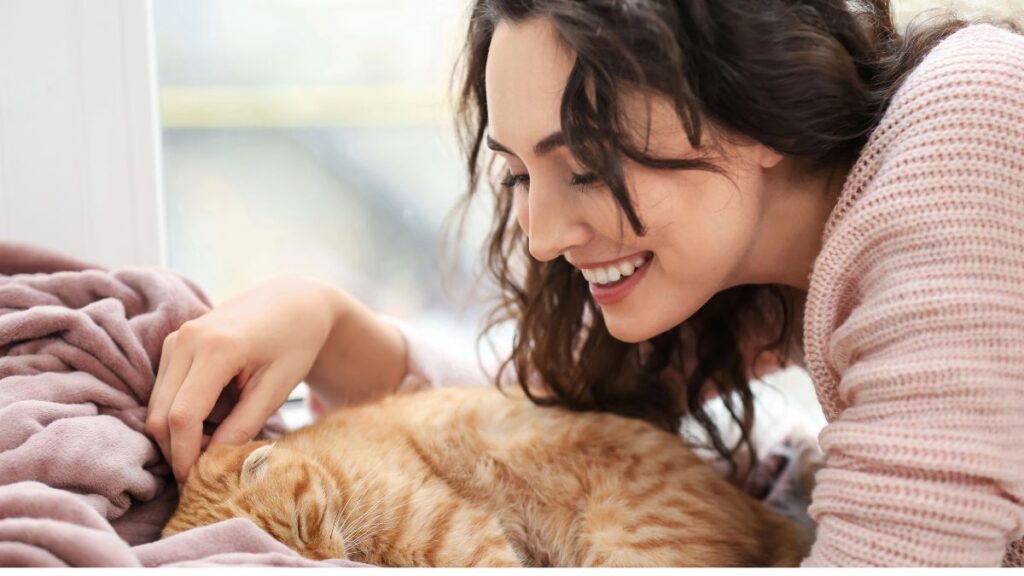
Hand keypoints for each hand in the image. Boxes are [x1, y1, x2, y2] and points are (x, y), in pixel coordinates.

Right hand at [144, 275, 338, 482]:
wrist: (293, 302)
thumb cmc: (294, 343)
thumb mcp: (277, 388)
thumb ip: (244, 425)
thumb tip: (212, 462)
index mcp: (216, 349)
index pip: (182, 417)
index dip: (185, 456)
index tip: (198, 483)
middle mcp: (186, 340)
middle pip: (160, 415)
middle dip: (177, 450)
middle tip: (207, 471)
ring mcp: (176, 339)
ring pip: (157, 405)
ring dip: (179, 431)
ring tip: (220, 436)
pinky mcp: (174, 343)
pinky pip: (164, 390)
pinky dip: (180, 412)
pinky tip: (214, 415)